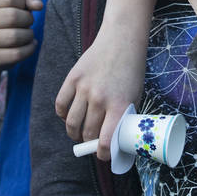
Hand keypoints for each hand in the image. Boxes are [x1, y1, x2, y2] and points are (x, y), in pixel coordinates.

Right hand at [0, 0, 42, 67]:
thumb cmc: (7, 15)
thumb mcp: (18, 1)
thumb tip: (38, 5)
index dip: (23, 1)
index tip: (23, 6)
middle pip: (12, 16)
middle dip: (27, 19)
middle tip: (27, 21)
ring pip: (14, 37)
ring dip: (28, 35)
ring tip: (28, 34)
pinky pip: (16, 54)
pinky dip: (29, 49)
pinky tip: (29, 45)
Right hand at [55, 26, 145, 160]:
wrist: (121, 39)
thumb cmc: (132, 69)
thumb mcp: (135, 94)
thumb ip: (123, 114)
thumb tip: (114, 137)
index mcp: (120, 105)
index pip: (106, 140)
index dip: (103, 154)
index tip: (102, 156)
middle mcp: (100, 98)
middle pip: (87, 132)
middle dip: (88, 143)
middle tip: (91, 145)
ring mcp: (84, 88)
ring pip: (71, 122)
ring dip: (74, 133)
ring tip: (78, 134)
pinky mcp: (73, 78)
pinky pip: (60, 104)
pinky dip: (62, 115)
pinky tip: (67, 117)